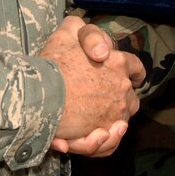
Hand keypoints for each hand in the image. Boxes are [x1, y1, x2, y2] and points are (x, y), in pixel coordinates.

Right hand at [41, 17, 143, 149]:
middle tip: (103, 102)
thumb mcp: (69, 32)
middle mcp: (121, 88)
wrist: (39, 93)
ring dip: (111, 124)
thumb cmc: (53, 62)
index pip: (135, 67)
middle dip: (121, 100)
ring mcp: (114, 112)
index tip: (130, 78)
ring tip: (98, 126)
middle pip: (130, 98)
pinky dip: (102, 143)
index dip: (133, 73)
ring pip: (120, 123)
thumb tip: (102, 49)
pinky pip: (108, 144)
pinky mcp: (102, 134)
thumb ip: (88, 33)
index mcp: (118, 62)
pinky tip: (95, 137)